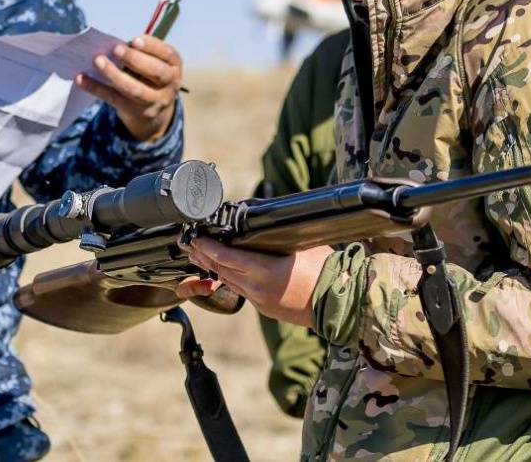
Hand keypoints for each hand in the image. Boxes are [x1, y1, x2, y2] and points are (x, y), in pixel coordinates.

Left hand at [75, 35, 181, 142]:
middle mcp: (169, 84)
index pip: (167, 54)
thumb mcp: (154, 64)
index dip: (152, 46)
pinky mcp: (135, 111)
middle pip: (155, 72)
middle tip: (115, 48)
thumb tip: (110, 42)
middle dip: (135, 59)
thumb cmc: (150, 76)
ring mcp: (154, 101)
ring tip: (98, 61)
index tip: (134, 40)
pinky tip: (81, 78)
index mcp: (174, 66)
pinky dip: (96, 88)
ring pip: (134, 89)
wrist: (155, 112)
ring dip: (114, 74)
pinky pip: (114, 98)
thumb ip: (141, 53)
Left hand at [175, 238, 332, 327]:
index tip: (196, 238)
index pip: (226, 258)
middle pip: (221, 271)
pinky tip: (226, 273)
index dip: (208, 247)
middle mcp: (257, 289)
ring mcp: (261, 301)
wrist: (340, 304)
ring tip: (200, 259)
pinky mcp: (266, 308)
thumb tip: (261, 222)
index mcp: (264, 271)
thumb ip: (277, 237)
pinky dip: (231, 279)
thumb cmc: (326, 271)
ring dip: (213, 269)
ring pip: (230, 283)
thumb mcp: (301, 245)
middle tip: (190, 246)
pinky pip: (243, 292)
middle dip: (204, 258)